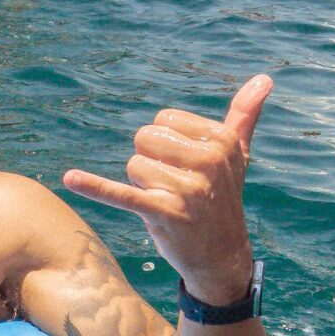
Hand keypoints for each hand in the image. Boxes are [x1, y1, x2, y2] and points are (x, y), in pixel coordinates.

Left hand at [64, 75, 271, 303]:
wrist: (221, 256)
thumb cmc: (223, 198)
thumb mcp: (237, 156)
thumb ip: (245, 115)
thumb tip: (264, 78)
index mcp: (222, 140)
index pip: (163, 120)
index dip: (165, 145)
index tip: (188, 168)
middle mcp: (210, 161)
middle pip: (144, 138)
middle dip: (151, 163)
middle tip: (175, 187)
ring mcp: (188, 188)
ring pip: (133, 165)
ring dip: (143, 186)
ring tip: (167, 203)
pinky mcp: (164, 212)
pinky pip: (121, 193)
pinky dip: (94, 186)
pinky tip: (69, 179)